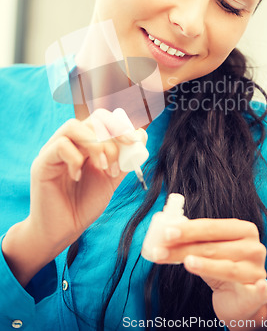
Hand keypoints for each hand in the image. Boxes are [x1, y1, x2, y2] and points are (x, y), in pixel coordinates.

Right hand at [28, 108, 146, 249]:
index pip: (102, 119)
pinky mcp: (42, 163)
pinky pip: (60, 146)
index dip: (119, 125)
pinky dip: (75, 158)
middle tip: (120, 155)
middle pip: (91, 120)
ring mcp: (53, 151)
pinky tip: (78, 177)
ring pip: (73, 127)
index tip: (133, 141)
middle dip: (111, 134)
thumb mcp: (111, 179)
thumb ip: (124, 158)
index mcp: (85, 143)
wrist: (62, 231)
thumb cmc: (84, 205)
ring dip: (95, 144)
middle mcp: (69, 142)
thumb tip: (141, 135)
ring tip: (104, 167)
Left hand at [152, 218, 266, 326]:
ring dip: (204, 265)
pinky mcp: (259, 295)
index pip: (212, 227)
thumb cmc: (222, 266)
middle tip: (161, 250)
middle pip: (213, 247)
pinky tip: (258, 287)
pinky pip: (258, 292)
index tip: (166, 233)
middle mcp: (253, 247)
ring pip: (226, 268)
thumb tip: (165, 234)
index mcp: (243, 229)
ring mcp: (257, 270)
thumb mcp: (210, 250)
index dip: (188, 229)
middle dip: (183, 248)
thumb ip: (195, 240)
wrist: (240, 298)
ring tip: (186, 262)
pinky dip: (259, 290)